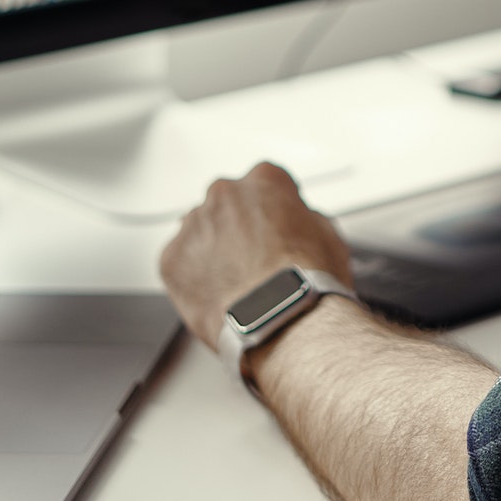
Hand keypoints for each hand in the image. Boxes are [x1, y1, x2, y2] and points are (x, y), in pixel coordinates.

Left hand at [159, 162, 354, 351]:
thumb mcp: (328, 235)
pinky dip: (194, 276)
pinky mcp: (172, 259)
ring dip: (214, 249)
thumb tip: (298, 224)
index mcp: (264, 181)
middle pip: (227, 203)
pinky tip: (219, 294)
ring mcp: (194, 225)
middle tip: (255, 257)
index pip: (265, 181)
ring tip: (237, 282)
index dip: (272, 207)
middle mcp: (225, 195)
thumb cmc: (305, 282)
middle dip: (238, 225)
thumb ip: (304, 218)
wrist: (279, 320)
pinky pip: (180, 262)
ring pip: (201, 231)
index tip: (276, 226)